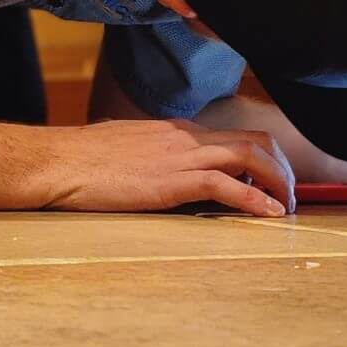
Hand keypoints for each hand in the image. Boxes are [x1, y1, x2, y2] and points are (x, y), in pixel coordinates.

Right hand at [20, 119, 294, 217]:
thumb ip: (150, 156)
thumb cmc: (81, 159)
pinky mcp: (173, 180)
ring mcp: (181, 156)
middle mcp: (186, 138)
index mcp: (176, 131)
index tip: (271, 180)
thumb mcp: (125, 148)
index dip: (261, 158)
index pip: (233, 136)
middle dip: (281, 168)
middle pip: (254, 141)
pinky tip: (269, 215)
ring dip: (278, 183)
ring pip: (251, 157)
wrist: (57, 161)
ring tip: (287, 207)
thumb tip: (157, 170)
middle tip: (288, 195)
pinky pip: (227, 185)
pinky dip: (256, 200)